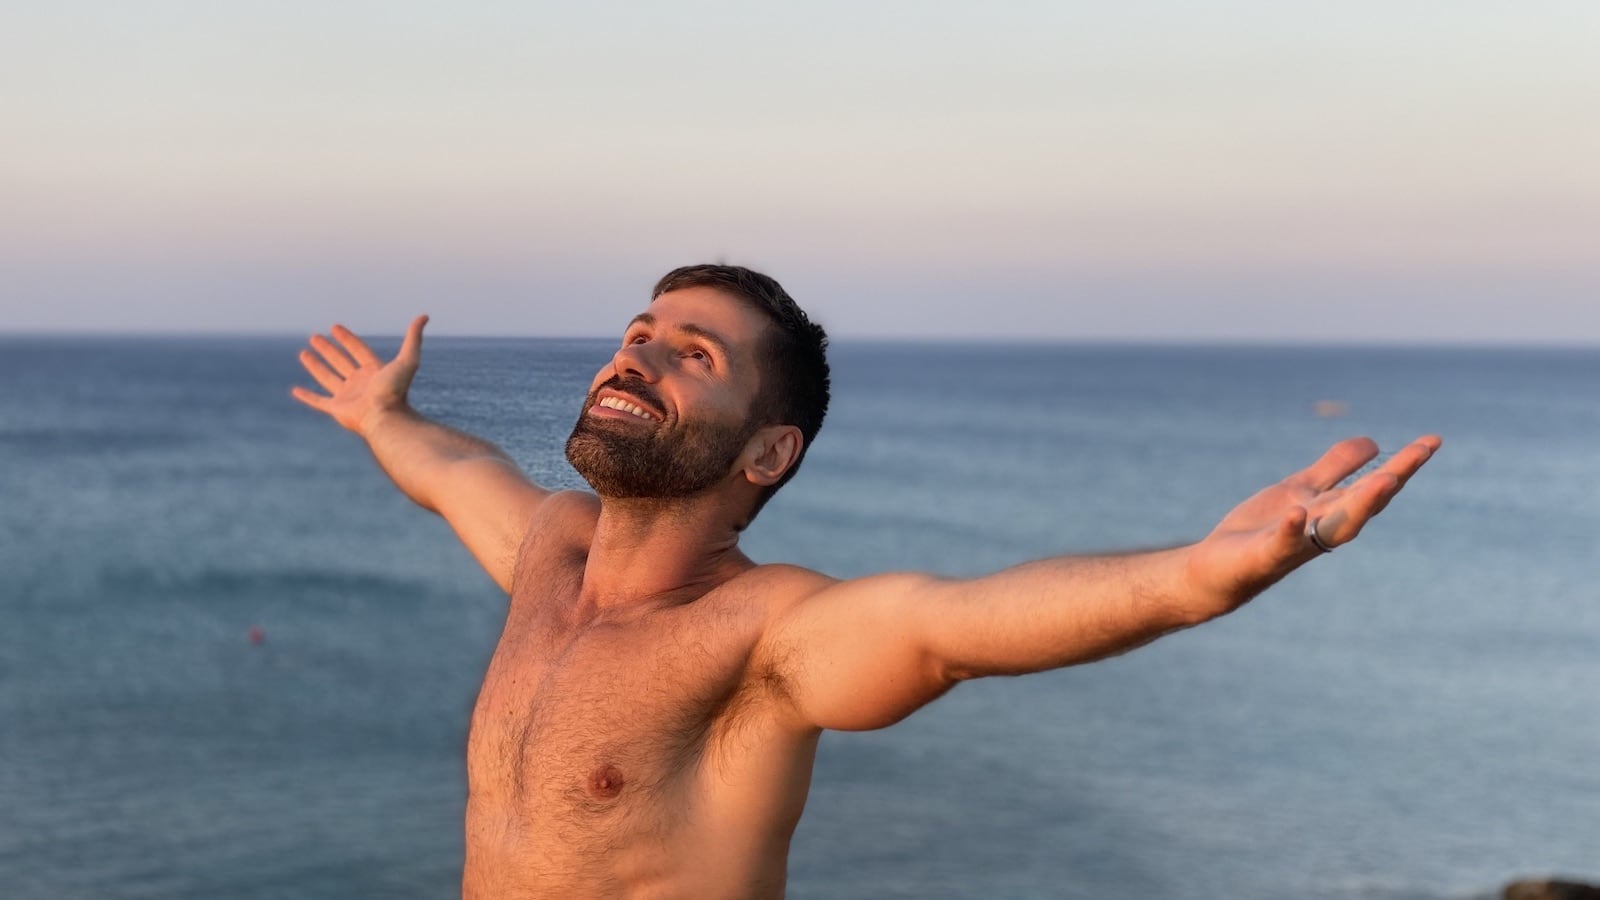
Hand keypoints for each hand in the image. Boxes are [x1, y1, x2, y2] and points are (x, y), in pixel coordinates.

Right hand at [290, 316, 428, 434]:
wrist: (386, 418)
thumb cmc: (396, 391)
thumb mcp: (408, 360)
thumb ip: (414, 338)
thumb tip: (424, 316)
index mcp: (374, 371)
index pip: (358, 350)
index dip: (347, 339)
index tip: (335, 327)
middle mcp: (360, 383)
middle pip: (341, 362)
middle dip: (328, 350)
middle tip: (314, 337)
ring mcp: (348, 397)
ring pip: (328, 378)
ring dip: (316, 366)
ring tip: (304, 354)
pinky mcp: (337, 410)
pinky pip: (318, 402)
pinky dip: (307, 397)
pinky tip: (296, 390)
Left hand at [1185, 434, 1441, 611]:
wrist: (1214, 572)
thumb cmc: (1259, 532)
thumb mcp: (1299, 489)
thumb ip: (1334, 468)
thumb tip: (1374, 443)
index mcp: (1331, 511)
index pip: (1374, 487)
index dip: (1403, 465)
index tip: (1432, 441)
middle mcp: (1321, 529)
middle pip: (1364, 504)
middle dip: (1394, 479)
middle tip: (1424, 451)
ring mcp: (1295, 544)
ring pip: (1335, 527)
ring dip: (1359, 505)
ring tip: (1385, 479)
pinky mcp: (1263, 558)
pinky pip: (1280, 544)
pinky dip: (1290, 530)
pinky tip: (1295, 511)